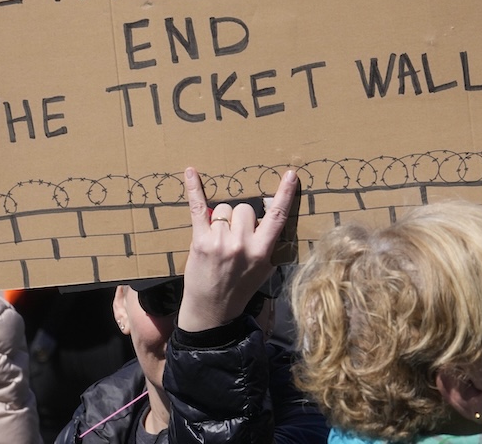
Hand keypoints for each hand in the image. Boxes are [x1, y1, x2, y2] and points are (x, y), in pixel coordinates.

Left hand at [177, 167, 297, 331]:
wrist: (212, 310)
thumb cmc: (241, 288)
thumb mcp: (265, 270)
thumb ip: (271, 245)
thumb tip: (274, 218)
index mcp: (262, 251)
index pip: (277, 217)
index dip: (285, 194)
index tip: (290, 175)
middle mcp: (242, 244)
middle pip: (245, 208)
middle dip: (241, 218)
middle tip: (235, 237)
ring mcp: (220, 241)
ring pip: (225, 208)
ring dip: (222, 218)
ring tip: (219, 238)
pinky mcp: (200, 240)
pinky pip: (198, 207)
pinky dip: (194, 188)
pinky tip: (191, 171)